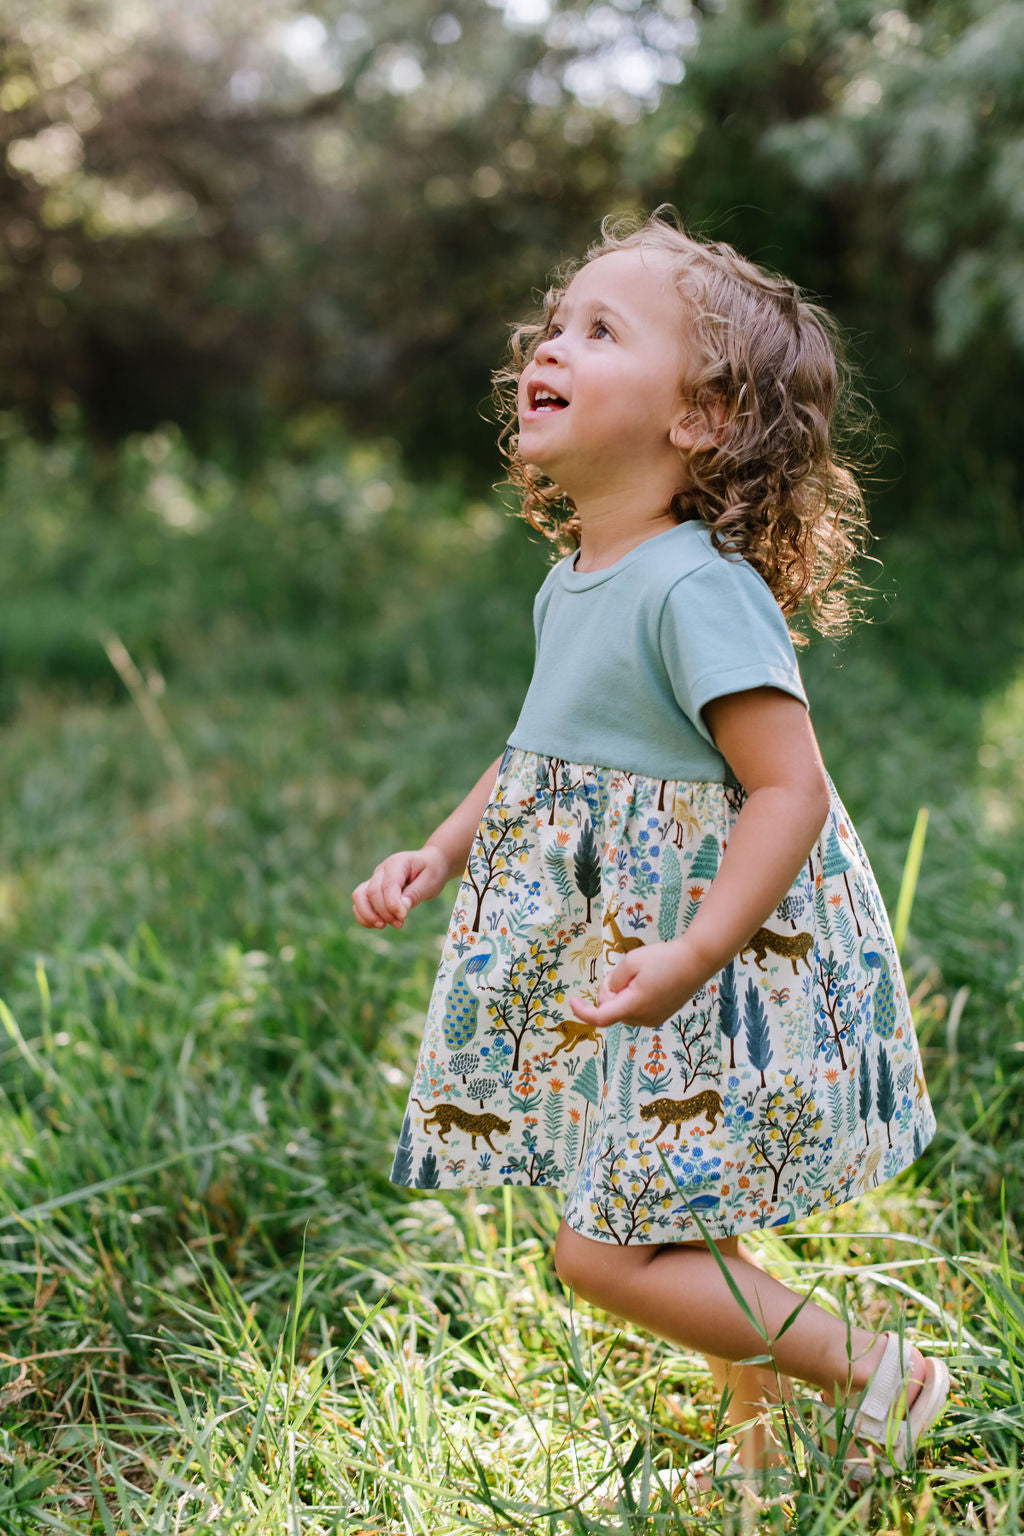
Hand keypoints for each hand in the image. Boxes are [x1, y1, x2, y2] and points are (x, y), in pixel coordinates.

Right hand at [352, 846, 449, 929]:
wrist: (430, 864)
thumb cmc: (431, 871)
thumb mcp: (430, 881)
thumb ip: (415, 893)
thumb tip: (401, 907)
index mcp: (397, 863)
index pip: (388, 885)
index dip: (392, 904)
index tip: (403, 917)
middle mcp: (381, 870)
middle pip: (372, 892)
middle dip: (385, 912)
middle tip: (400, 923)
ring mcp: (374, 879)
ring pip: (359, 896)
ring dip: (369, 915)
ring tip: (384, 926)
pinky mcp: (371, 889)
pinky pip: (359, 903)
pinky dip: (364, 916)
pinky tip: (379, 924)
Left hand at [569, 939, 703, 1029]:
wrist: (697, 961)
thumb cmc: (664, 958)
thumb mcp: (631, 962)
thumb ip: (613, 980)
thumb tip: (609, 994)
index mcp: (634, 1005)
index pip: (601, 1017)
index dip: (583, 1012)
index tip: (572, 1002)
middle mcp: (643, 1018)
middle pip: (612, 1010)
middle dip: (610, 992)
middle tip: (624, 972)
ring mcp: (653, 1019)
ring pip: (623, 1010)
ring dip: (623, 995)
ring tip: (641, 976)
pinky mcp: (660, 1016)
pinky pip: (636, 1010)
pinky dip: (633, 998)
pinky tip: (648, 982)